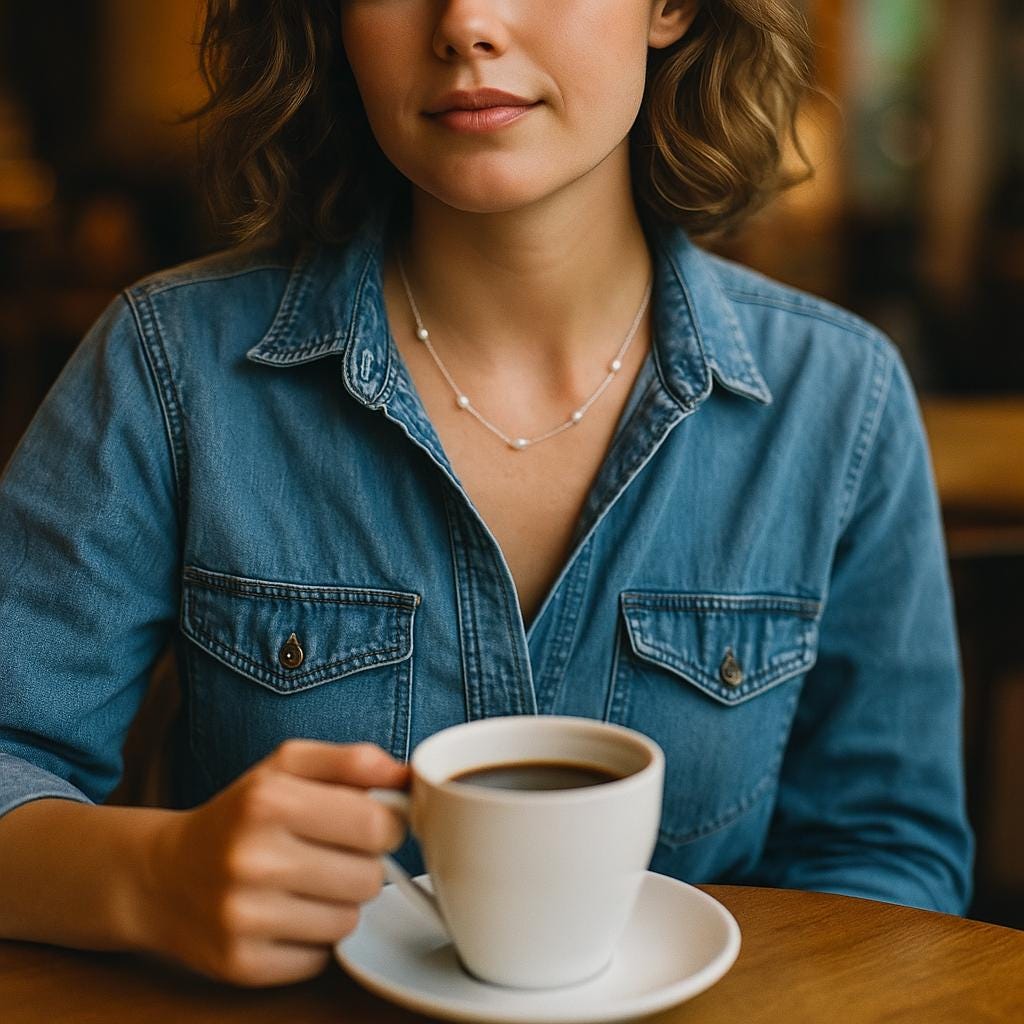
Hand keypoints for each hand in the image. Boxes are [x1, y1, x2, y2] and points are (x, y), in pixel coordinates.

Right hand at [142, 740, 408, 985]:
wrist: (161, 875)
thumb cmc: (240, 814)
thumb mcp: (287, 766)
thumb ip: (353, 761)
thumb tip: (409, 776)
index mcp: (269, 800)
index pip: (378, 824)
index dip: (388, 824)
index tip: (372, 824)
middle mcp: (252, 859)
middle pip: (369, 878)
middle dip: (363, 865)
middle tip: (334, 854)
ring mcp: (243, 917)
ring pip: (349, 921)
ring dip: (340, 903)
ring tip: (307, 884)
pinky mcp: (241, 964)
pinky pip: (320, 958)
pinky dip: (312, 939)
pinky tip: (285, 915)